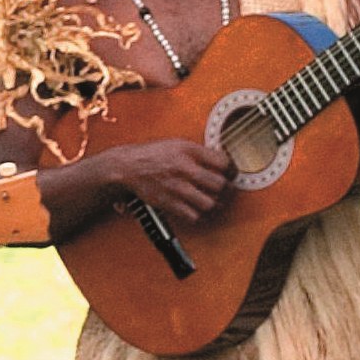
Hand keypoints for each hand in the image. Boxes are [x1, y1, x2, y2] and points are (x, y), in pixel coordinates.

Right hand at [106, 139, 233, 226]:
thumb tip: (221, 161)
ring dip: (215, 204)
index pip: (222, 162)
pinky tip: (198, 209)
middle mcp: (184, 168)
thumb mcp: (177, 144)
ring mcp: (177, 187)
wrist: (128, 167)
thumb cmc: (152, 154)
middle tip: (226, 190)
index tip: (231, 174)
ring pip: (209, 203)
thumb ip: (199, 152)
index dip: (231, 170)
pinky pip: (193, 216)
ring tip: (215, 202)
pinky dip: (199, 215)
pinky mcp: (169, 203)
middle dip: (227, 189)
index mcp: (188, 151)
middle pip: (219, 184)